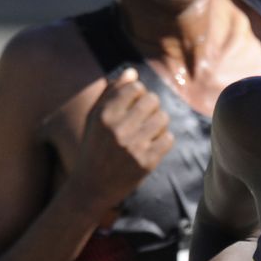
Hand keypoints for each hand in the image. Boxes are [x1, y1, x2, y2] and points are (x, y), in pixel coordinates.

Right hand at [71, 67, 173, 210]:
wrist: (92, 187)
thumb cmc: (94, 148)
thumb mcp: (95, 118)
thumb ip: (111, 93)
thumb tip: (132, 72)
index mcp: (103, 115)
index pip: (136, 88)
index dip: (139, 93)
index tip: (134, 105)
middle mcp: (117, 130)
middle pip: (153, 100)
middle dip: (151, 107)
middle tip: (143, 119)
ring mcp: (133, 147)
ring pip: (163, 118)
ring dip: (159, 123)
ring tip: (147, 132)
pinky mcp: (146, 163)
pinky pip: (168, 139)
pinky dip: (163, 140)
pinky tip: (151, 146)